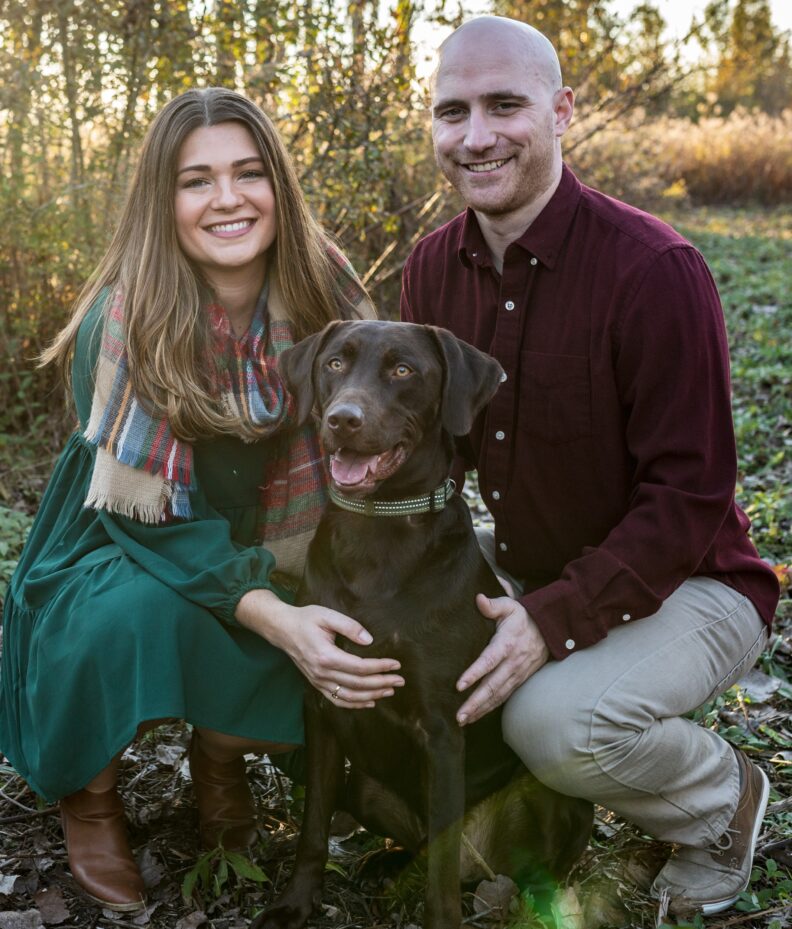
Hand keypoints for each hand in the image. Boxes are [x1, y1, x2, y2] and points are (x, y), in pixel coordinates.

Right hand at [236, 589, 403, 708]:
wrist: (281, 629)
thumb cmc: (305, 619)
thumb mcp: (327, 615)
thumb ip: (349, 626)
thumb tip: (369, 640)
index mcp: (325, 656)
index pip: (359, 667)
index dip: (380, 667)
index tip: (396, 664)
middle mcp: (321, 673)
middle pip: (357, 684)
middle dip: (381, 683)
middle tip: (400, 680)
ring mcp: (318, 681)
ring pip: (348, 696)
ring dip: (371, 695)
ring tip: (389, 691)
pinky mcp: (316, 683)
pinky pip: (336, 699)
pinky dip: (354, 704)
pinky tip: (369, 702)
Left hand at [455, 593, 548, 725]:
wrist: (550, 628)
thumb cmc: (523, 616)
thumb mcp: (510, 605)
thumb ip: (493, 604)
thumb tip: (478, 598)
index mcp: (507, 643)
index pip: (489, 660)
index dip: (474, 673)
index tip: (459, 685)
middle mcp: (513, 662)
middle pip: (492, 686)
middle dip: (475, 702)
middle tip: (458, 715)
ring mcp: (518, 673)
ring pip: (498, 695)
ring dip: (481, 709)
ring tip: (463, 721)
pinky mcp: (520, 680)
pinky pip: (504, 696)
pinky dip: (490, 708)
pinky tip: (476, 715)